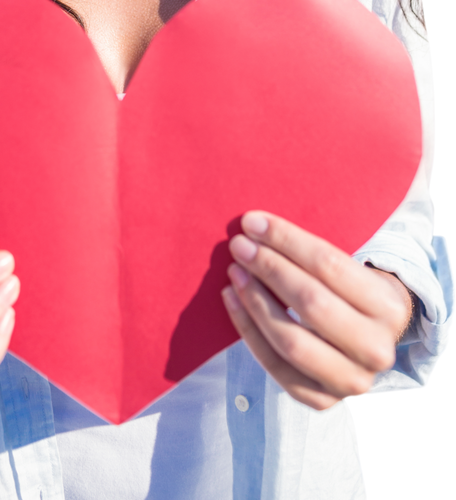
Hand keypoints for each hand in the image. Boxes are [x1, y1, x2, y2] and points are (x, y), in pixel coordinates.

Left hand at [221, 211, 413, 410]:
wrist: (369, 342)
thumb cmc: (350, 293)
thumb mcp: (351, 270)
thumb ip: (313, 255)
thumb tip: (256, 227)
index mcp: (389, 306)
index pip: (329, 264)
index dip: (286, 240)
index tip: (252, 222)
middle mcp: (377, 348)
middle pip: (310, 302)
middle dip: (269, 268)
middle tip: (239, 246)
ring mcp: (352, 381)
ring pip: (291, 340)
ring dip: (255, 301)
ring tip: (235, 272)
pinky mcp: (323, 400)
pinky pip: (277, 369)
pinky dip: (249, 332)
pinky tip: (234, 302)